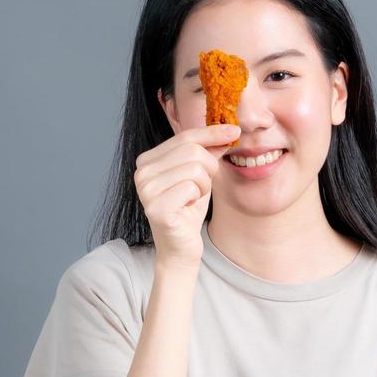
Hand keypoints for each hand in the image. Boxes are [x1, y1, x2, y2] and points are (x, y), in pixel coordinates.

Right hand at [133, 124, 238, 267]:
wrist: (181, 247)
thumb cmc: (188, 210)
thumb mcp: (201, 175)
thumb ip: (209, 151)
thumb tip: (229, 129)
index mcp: (148, 160)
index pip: (185, 136)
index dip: (212, 133)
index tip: (234, 130)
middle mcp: (141, 172)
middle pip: (192, 151)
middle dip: (209, 168)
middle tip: (203, 187)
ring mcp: (146, 189)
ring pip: (195, 168)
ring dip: (204, 185)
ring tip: (193, 199)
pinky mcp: (155, 207)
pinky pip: (192, 187)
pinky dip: (198, 197)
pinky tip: (188, 208)